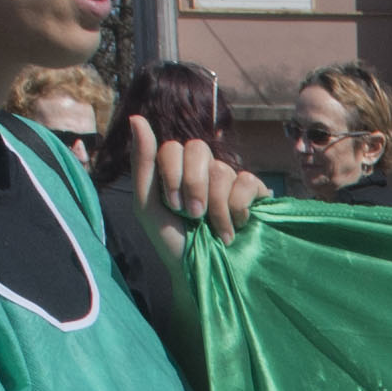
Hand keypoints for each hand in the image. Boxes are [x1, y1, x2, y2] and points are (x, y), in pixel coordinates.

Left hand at [130, 114, 268, 264]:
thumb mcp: (147, 204)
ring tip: (216, 231)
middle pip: (198, 149)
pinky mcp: (254, 192)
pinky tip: (237, 226)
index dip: (174, 174)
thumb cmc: (171, 241)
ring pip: (222, 170)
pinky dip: (238, 208)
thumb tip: (136, 117)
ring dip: (216, 207)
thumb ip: (142, 162)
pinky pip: (247, 182)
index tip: (173, 205)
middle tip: (193, 215)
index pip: (175, 147)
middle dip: (193, 186)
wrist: (201, 273)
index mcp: (176, 168)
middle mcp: (203, 169)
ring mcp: (229, 179)